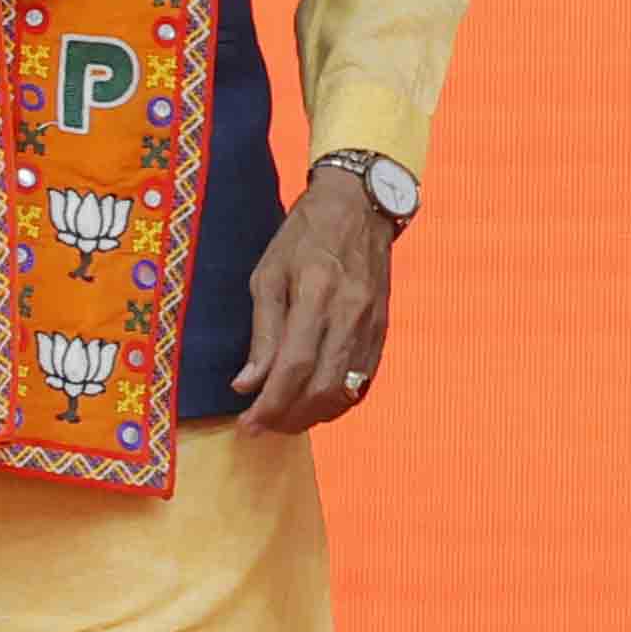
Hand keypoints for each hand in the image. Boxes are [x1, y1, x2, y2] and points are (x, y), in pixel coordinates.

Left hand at [233, 173, 393, 432]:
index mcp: (317, 293)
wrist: (361, 205)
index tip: (248, 423)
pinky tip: (316, 404)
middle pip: (323, 388)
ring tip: (285, 419)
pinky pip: (363, 379)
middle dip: (289, 418)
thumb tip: (247, 384)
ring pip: (346, 390)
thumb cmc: (305, 235)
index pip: (295, 366)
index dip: (270, 404)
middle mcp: (351, 313)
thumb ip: (262, 331)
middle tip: (263, 426)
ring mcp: (373, 323)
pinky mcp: (383, 328)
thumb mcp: (268, 273)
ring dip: (313, 416)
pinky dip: (338, 402)